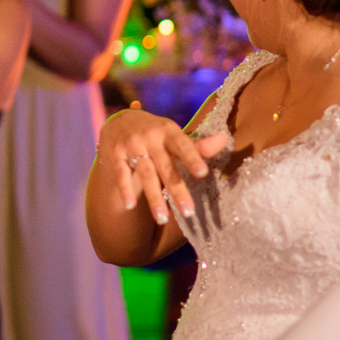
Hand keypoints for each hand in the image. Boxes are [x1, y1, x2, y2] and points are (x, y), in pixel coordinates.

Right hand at [96, 109, 226, 224]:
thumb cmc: (155, 133)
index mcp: (169, 132)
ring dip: (154, 197)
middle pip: (165, 166)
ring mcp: (132, 145)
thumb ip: (197, 144)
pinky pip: (121, 174)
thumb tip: (223, 140)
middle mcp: (150, 137)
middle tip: (189, 212)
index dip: (193, 158)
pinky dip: (125, 189)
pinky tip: (130, 205)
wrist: (119, 120)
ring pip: (145, 174)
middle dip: (177, 189)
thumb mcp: (174, 135)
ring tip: (162, 219)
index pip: (183, 145)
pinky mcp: (115, 154)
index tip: (203, 173)